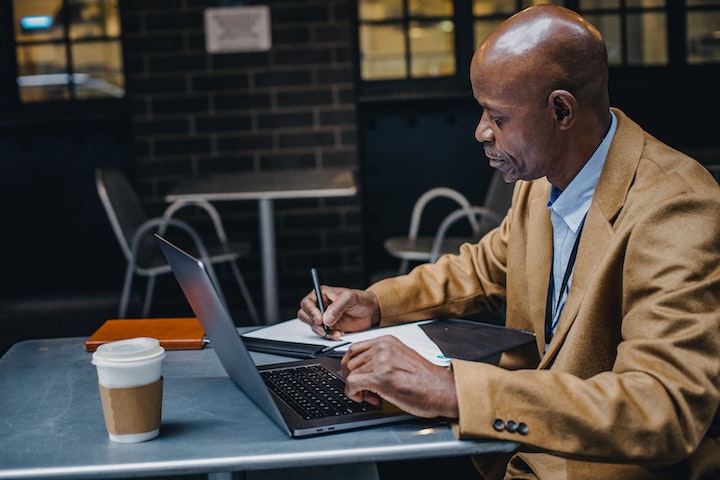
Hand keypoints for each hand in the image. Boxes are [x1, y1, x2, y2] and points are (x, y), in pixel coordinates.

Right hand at [297, 286, 380, 339]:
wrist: (371, 312)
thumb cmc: (361, 300)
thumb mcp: (350, 298)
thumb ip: (338, 306)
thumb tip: (326, 319)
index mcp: (321, 294)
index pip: (307, 303)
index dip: (310, 311)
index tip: (319, 319)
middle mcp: (320, 306)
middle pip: (305, 316)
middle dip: (314, 324)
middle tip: (325, 328)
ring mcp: (324, 318)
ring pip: (313, 327)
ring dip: (323, 332)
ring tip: (336, 332)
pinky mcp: (329, 328)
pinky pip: (323, 334)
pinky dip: (330, 336)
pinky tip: (339, 334)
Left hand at [340, 335, 458, 418]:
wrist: (443, 391)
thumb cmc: (426, 380)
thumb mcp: (401, 359)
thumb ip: (381, 359)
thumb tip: (361, 369)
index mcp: (388, 341)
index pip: (355, 349)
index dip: (352, 366)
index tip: (355, 376)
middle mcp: (383, 347)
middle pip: (350, 362)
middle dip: (354, 379)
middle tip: (366, 391)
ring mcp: (381, 361)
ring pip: (350, 374)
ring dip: (356, 389)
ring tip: (372, 396)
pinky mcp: (380, 377)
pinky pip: (352, 384)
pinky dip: (353, 394)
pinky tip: (366, 398)